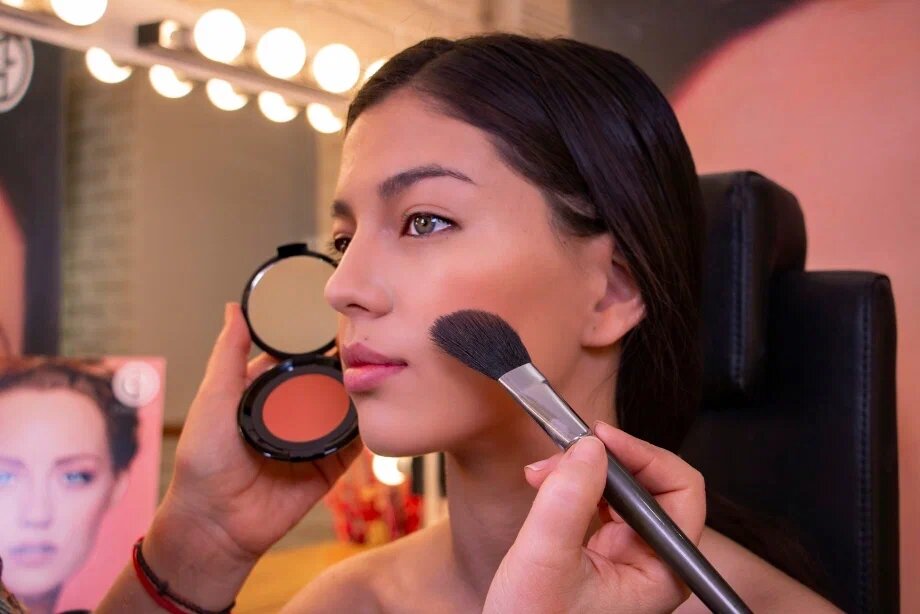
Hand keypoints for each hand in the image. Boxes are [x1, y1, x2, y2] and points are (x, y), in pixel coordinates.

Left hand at [144, 304, 361, 604]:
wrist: (215, 523)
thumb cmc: (203, 462)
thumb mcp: (214, 398)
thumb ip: (228, 354)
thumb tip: (234, 308)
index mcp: (262, 393)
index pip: (294, 359)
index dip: (312, 341)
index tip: (335, 317)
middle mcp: (290, 413)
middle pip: (325, 381)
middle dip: (344, 364)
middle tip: (369, 340)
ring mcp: (311, 440)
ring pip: (344, 409)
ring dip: (359, 392)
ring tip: (380, 368)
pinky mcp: (329, 467)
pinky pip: (354, 444)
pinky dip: (368, 427)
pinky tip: (381, 407)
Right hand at [484, 421, 705, 613]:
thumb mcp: (544, 561)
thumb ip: (567, 502)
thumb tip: (589, 447)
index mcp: (662, 572)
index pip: (680, 491)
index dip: (643, 455)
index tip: (599, 438)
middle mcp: (654, 562)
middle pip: (653, 484)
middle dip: (606, 460)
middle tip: (567, 447)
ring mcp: (630, 556)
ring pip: (625, 489)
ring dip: (585, 469)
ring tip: (546, 470)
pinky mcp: (605, 552)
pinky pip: (601, 502)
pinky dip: (574, 484)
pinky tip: (548, 483)